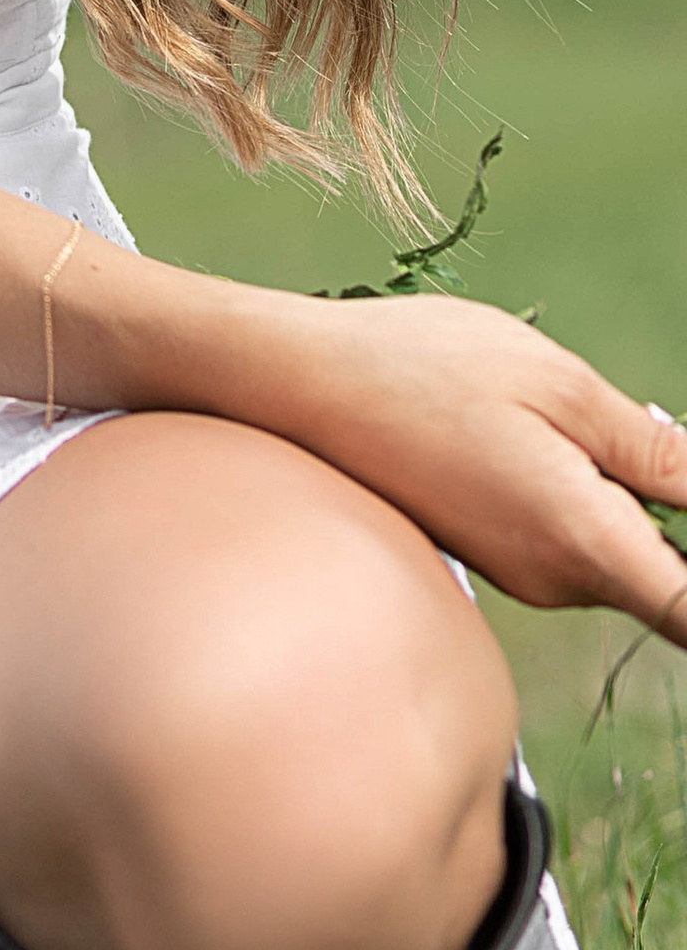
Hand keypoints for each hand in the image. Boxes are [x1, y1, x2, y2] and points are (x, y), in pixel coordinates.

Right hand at [250, 287, 686, 639]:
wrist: (301, 384)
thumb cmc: (422, 368)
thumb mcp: (557, 382)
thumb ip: (652, 447)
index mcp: (584, 541)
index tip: (685, 515)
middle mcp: (558, 580)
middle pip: (668, 574)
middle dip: (674, 508)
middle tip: (627, 424)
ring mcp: (524, 574)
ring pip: (618, 548)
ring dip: (621, 491)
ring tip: (553, 412)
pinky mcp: (497, 555)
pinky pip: (571, 537)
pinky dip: (579, 491)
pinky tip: (524, 427)